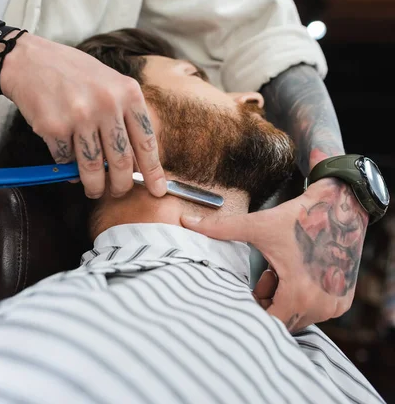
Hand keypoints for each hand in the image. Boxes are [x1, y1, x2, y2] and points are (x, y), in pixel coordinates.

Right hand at [0, 32, 166, 199]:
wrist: (32, 60)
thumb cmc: (76, 74)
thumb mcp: (112, 84)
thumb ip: (126, 117)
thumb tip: (138, 162)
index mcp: (128, 93)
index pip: (146, 141)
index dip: (153, 171)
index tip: (158, 190)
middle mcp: (107, 104)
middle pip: (121, 161)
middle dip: (121, 185)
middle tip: (118, 191)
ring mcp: (80, 116)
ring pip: (93, 168)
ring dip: (94, 186)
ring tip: (94, 189)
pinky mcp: (54, 127)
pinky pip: (66, 161)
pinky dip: (68, 167)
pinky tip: (68, 162)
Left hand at [181, 178, 367, 332]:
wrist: (339, 205)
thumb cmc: (299, 217)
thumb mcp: (258, 225)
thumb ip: (220, 229)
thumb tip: (186, 222)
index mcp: (299, 294)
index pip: (267, 323)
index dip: (252, 309)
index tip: (244, 293)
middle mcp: (320, 306)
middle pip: (281, 319)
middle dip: (267, 300)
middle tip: (265, 275)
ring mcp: (334, 305)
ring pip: (297, 314)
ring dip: (284, 297)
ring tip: (280, 270)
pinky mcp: (342, 301)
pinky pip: (313, 308)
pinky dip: (303, 295)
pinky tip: (300, 271)